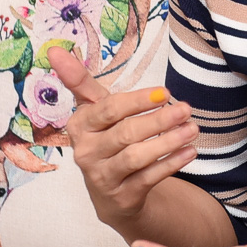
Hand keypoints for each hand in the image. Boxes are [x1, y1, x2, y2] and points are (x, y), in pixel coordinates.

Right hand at [49, 46, 198, 240]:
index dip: (137, 100)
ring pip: (137, 157)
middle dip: (159, 119)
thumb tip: (54, 50)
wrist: (111, 192)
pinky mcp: (121, 196)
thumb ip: (79, 81)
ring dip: (168, 141)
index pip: (109, 110)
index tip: (166, 92)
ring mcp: (102, 177)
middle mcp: (86, 153)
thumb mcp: (94, 110)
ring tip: (192, 129)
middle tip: (186, 109)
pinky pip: (149, 178)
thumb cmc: (105, 139)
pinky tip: (190, 151)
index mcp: (79, 126)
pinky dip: (171, 164)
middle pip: (125, 133)